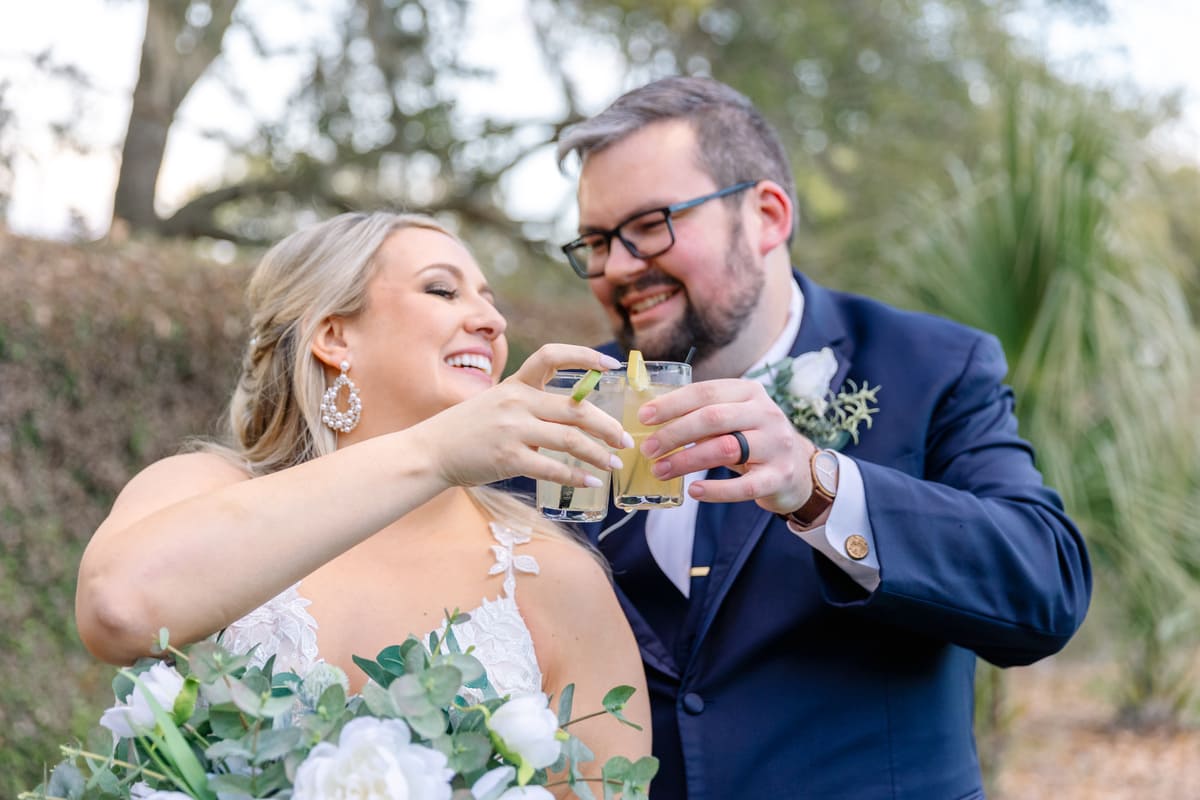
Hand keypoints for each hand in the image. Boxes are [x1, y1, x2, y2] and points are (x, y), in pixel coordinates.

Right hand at [414, 344, 631, 488]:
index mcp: (516, 383)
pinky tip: (590, 481)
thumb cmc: (468, 430)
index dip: (585, 357)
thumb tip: (575, 418)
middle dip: (607, 425)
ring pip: (570, 439)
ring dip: (598, 453)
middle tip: (625, 440)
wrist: (431, 452)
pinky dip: (576, 476)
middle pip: (575, 408)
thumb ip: (531, 406)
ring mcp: (512, 430)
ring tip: (613, 464)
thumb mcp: (498, 404)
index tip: (611, 365)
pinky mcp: (508, 458)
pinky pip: (552, 467)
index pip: (552, 356)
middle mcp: (517, 402)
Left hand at [635, 378, 816, 514]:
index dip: (672, 404)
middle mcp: (766, 413)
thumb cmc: (753, 440)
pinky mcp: (779, 476)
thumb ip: (703, 415)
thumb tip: (652, 421)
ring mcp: (776, 445)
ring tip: (661, 470)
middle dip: (675, 433)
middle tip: (649, 448)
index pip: (705, 392)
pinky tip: (694, 491)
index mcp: (749, 392)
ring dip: (687, 460)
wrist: (799, 468)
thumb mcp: (734, 418)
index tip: (644, 417)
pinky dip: (716, 490)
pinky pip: (744, 486)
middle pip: (712, 418)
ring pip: (725, 448)